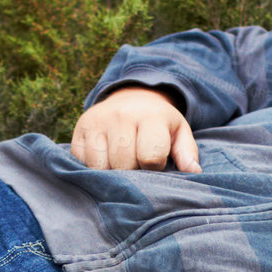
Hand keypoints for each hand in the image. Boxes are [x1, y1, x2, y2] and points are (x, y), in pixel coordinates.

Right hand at [70, 87, 201, 171]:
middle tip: (137, 167)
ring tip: (121, 166)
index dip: (154, 168)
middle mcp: (121, 115)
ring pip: (100, 166)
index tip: (155, 165)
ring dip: (112, 173)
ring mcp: (97, 122)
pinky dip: (94, 169)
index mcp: (151, 116)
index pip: (150, 156)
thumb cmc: (159, 124)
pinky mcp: (79, 130)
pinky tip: (105, 161)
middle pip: (123, 163)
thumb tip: (193, 171)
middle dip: (132, 173)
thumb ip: (187, 152)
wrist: (131, 98)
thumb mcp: (179, 132)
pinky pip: (83, 163)